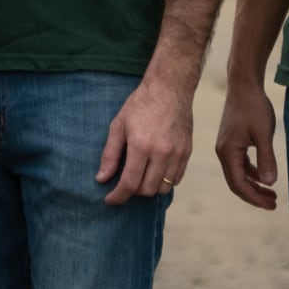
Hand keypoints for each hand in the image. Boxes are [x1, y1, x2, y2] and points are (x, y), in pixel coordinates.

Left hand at [98, 74, 190, 204]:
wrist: (170, 88)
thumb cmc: (140, 104)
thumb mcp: (119, 125)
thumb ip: (110, 154)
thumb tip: (102, 179)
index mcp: (141, 145)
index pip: (129, 183)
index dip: (118, 196)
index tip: (110, 200)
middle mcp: (161, 152)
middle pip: (146, 190)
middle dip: (132, 192)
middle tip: (124, 183)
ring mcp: (177, 153)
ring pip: (163, 188)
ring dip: (149, 188)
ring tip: (140, 177)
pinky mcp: (187, 152)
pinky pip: (176, 179)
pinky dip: (164, 181)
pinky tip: (154, 171)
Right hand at [213, 79, 278, 209]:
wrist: (244, 85)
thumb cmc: (254, 107)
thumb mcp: (264, 134)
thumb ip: (266, 159)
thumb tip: (270, 183)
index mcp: (228, 152)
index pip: (239, 184)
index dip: (255, 197)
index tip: (272, 204)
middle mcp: (223, 151)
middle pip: (236, 182)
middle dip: (254, 195)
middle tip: (273, 204)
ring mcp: (226, 146)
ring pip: (238, 174)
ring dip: (253, 185)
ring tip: (271, 193)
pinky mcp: (231, 141)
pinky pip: (239, 164)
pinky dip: (251, 172)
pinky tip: (263, 176)